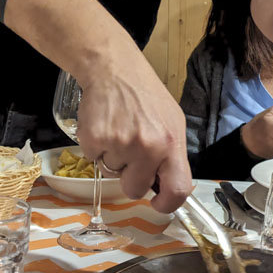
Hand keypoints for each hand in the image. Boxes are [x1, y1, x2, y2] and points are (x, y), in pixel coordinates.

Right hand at [74, 53, 192, 214]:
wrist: (114, 68)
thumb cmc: (144, 95)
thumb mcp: (172, 122)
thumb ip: (172, 155)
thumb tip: (166, 186)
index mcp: (172, 143)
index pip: (178, 189)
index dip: (167, 204)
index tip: (157, 203)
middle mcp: (148, 146)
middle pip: (135, 189)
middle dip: (131, 178)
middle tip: (130, 155)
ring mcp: (120, 144)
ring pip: (112, 173)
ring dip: (113, 158)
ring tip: (118, 130)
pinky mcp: (95, 139)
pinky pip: (93, 159)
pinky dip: (96, 147)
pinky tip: (104, 126)